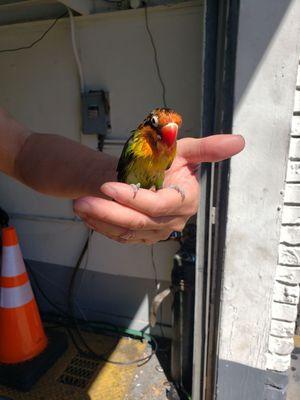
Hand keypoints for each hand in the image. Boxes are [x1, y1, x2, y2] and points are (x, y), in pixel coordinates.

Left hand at [73, 134, 244, 243]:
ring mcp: (156, 231)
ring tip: (79, 206)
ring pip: (127, 232)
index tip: (107, 185)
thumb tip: (239, 140)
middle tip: (82, 201)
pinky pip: (121, 236)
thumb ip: (208, 147)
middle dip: (108, 212)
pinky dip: (102, 227)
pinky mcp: (142, 236)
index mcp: (185, 201)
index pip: (158, 205)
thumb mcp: (185, 150)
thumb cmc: (169, 160)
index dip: (134, 199)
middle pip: (139, 222)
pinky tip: (87, 216)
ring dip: (101, 221)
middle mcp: (172, 220)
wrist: (155, 175)